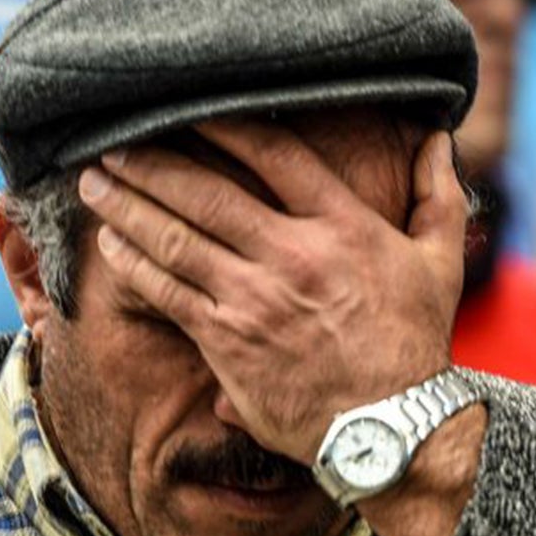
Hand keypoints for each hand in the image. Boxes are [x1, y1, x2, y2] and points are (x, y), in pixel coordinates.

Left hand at [79, 121, 467, 460]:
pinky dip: (135, 265)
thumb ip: (437, 195)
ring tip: (95, 183)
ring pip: (177, 240)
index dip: (226, 125)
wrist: (393, 427)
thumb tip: (439, 139)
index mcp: (345, 227)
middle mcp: (295, 256)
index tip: (188, 108)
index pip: (276, 157)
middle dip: (153, 164)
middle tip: (113, 142)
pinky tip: (110, 245)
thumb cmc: (416, 343)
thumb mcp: (440, 263)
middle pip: (208, 193)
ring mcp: (256, 300)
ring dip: (129, 207)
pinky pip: (169, 294)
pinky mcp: (229, 343)